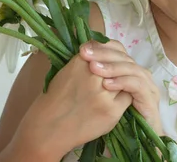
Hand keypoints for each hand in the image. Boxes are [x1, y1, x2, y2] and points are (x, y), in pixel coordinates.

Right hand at [15, 54, 132, 158]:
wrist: (49, 126)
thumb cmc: (57, 97)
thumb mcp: (68, 70)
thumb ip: (87, 62)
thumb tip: (108, 53)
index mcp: (81, 61)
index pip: (108, 49)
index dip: (111, 54)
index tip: (108, 60)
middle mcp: (94, 75)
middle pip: (118, 63)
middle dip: (118, 67)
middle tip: (112, 75)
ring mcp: (104, 94)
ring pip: (125, 80)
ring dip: (121, 83)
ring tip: (111, 89)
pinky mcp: (111, 111)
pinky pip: (127, 98)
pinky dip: (123, 98)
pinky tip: (112, 102)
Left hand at [79, 40, 163, 134]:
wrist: (134, 139)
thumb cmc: (113, 117)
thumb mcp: (101, 94)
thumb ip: (97, 76)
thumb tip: (80, 57)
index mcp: (127, 69)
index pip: (117, 49)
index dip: (101, 46)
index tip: (82, 49)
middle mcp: (139, 73)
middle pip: (123, 55)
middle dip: (103, 53)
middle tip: (85, 54)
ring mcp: (146, 84)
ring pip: (130, 67)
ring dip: (111, 66)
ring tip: (94, 68)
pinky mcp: (149, 98)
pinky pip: (136, 84)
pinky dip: (121, 82)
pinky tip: (106, 85)